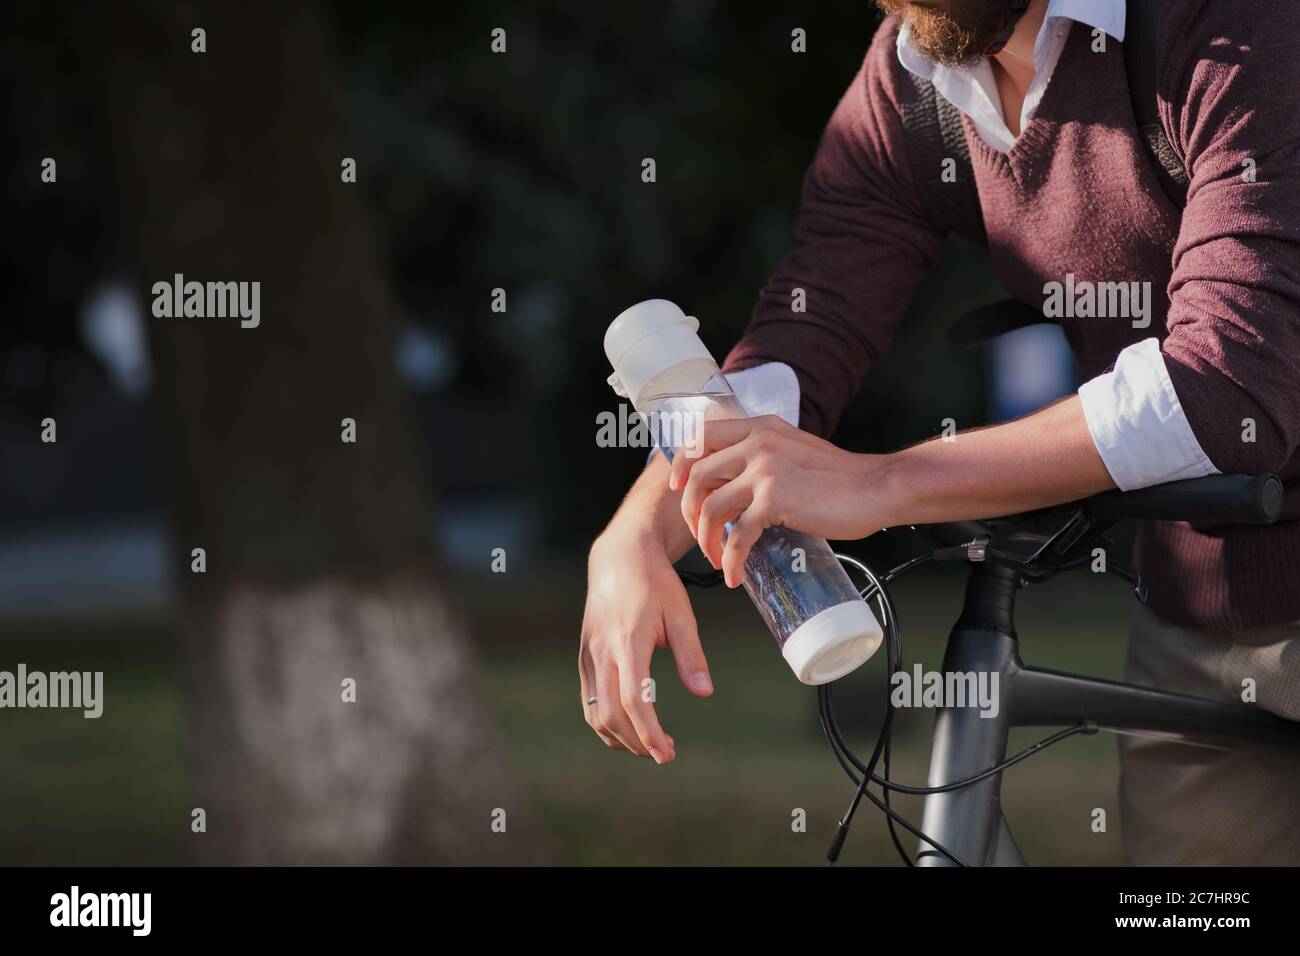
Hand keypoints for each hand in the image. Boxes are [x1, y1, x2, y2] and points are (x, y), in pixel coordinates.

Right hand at [578, 524, 713, 763]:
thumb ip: (691, 655)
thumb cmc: (655, 584)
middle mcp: (603, 652)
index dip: (649, 732)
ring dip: (619, 737)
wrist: (618, 558)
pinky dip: (605, 722)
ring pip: (595, 712)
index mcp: (628, 641)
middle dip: (636, 742)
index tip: (666, 754)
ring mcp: (589, 655)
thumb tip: (704, 692)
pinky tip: (627, 728)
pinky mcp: (584, 657)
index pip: (634, 699)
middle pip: (610, 714)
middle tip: (663, 754)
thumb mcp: (680, 614)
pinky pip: (589, 701)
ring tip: (647, 746)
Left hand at [667, 415, 893, 586]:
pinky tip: (735, 574)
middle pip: (697, 476)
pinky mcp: (775, 500)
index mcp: (761, 428)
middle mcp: (758, 443)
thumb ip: (764, 458)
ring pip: (711, 508)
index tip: (678, 489)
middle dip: (690, 512)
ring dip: (707, 541)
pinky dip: (731, 560)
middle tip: (700, 535)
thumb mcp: (794, 451)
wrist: (877, 488)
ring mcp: (765, 471)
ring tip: (717, 560)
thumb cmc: (841, 478)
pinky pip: (737, 536)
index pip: (702, 437)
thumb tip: (734, 487)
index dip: (681, 464)